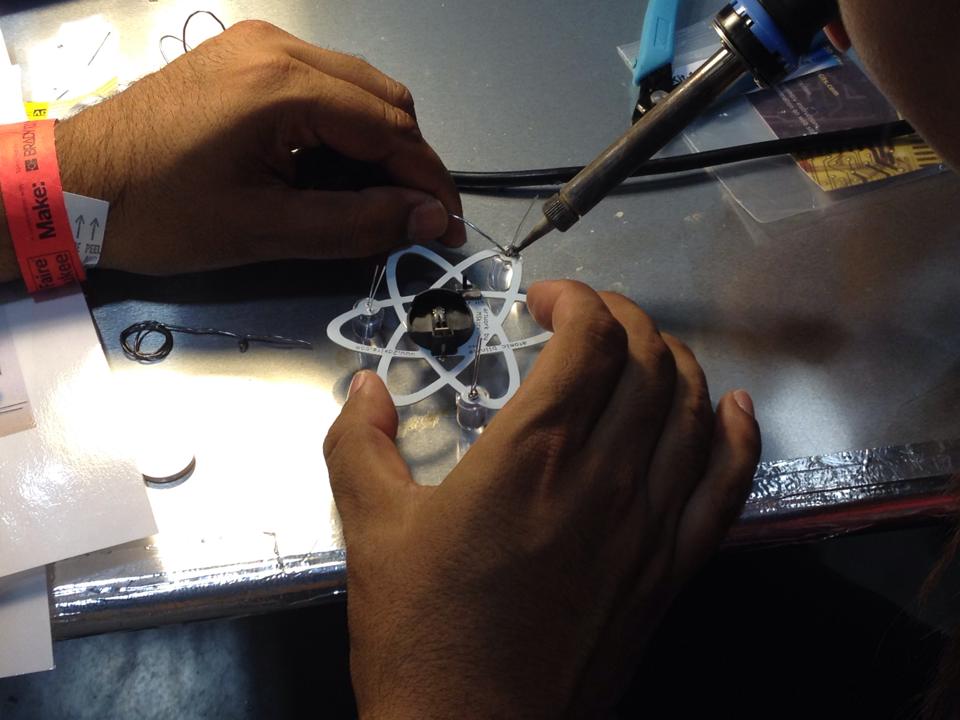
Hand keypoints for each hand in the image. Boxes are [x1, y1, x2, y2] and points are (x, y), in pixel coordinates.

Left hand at [48, 20, 463, 275]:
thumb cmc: (159, 213)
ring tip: (377, 203)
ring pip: (357, 88)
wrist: (72, 184)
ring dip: (379, 146)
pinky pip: (322, 86)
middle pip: (384, 99)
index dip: (428, 182)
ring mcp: (259, 46)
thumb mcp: (264, 232)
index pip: (390, 129)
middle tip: (415, 220)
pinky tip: (335, 171)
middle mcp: (278, 48)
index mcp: (283, 86)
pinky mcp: (244, 57)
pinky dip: (344, 129)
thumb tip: (429, 220)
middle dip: (409, 162)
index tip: (447, 228)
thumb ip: (357, 224)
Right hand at [324, 280, 760, 717]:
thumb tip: (365, 389)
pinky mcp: (672, 569)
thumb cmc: (421, 633)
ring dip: (672, 361)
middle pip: (646, 361)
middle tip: (584, 321)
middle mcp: (606, 475)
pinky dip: (738, 436)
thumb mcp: (370, 530)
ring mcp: (650, 524)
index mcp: (533, 453)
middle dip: (621, 318)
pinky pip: (727, 486)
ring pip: (691, 409)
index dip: (576, 300)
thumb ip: (359, 445)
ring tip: (637, 352)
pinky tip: (732, 408)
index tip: (544, 302)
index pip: (591, 339)